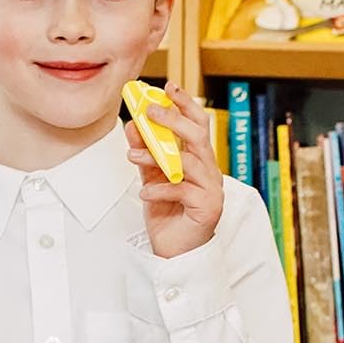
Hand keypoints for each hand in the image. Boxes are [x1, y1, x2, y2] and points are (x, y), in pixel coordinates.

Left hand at [128, 82, 223, 261]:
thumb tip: (132, 125)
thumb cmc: (168, 217)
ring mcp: (212, 190)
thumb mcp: (151, 179)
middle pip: (198, 136)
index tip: (167, 88)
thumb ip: (145, 154)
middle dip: (173, 119)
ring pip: (187, 161)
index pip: (198, 125)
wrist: (175, 254)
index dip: (185, 104)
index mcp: (200, 161)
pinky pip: (183, 190)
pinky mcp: (207, 208)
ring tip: (133, 157)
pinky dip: (160, 189)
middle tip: (149, 111)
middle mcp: (210, 172)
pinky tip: (145, 193)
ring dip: (155, 156)